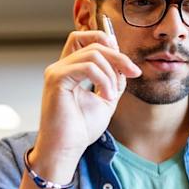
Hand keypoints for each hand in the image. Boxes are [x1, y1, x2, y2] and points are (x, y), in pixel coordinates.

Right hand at [33, 30, 140, 176]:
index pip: (83, 38)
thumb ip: (113, 80)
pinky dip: (103, 80)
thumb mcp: (105, 99)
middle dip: (119, 56)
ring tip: (111, 95)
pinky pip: (87, 67)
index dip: (107, 42)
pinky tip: (106, 97)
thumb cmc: (79, 130)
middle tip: (133, 72)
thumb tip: (125, 65)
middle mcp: (60, 67)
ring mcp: (56, 72)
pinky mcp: (56, 80)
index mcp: (69, 70)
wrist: (65, 149)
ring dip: (111, 73)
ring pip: (93, 54)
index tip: (127, 64)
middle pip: (93, 44)